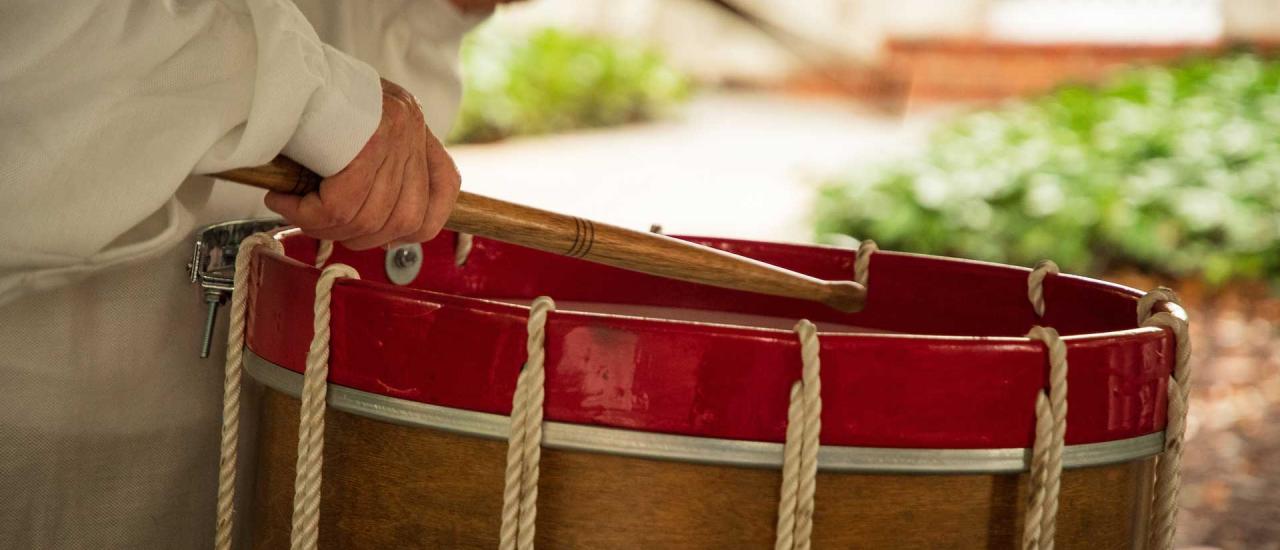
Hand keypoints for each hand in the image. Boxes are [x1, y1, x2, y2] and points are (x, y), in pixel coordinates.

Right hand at [264, 78, 460, 249]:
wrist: (277, 61)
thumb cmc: (305, 96)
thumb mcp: (353, 122)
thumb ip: (373, 165)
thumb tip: (370, 226)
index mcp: (414, 123)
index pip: (445, 188)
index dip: (416, 224)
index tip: (383, 232)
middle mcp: (411, 128)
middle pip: (405, 219)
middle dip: (359, 236)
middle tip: (321, 225)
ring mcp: (395, 132)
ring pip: (371, 218)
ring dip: (328, 228)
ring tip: (297, 211)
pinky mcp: (369, 139)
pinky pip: (341, 205)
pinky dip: (310, 215)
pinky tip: (285, 202)